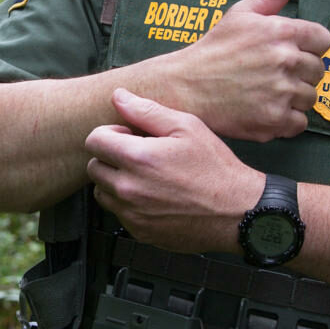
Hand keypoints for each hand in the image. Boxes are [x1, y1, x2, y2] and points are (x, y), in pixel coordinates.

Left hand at [85, 88, 264, 253]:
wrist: (236, 212)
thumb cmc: (216, 169)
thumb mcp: (187, 128)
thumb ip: (147, 111)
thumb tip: (119, 97)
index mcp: (138, 159)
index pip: (94, 141)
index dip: (109, 133)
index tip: (127, 136)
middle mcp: (129, 189)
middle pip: (94, 167)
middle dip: (110, 157)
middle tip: (138, 155)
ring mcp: (133, 214)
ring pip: (102, 192)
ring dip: (115, 181)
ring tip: (144, 176)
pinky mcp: (140, 231)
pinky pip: (119, 213)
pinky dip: (128, 203)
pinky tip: (153, 195)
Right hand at [161, 0, 329, 140]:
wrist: (185, 87)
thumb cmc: (214, 49)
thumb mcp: (243, 13)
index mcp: (283, 31)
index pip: (323, 41)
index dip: (308, 47)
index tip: (289, 53)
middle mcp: (286, 60)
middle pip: (318, 71)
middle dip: (300, 74)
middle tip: (272, 75)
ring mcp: (281, 92)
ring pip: (310, 98)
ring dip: (293, 98)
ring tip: (266, 93)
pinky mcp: (274, 120)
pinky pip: (299, 123)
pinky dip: (285, 121)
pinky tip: (265, 110)